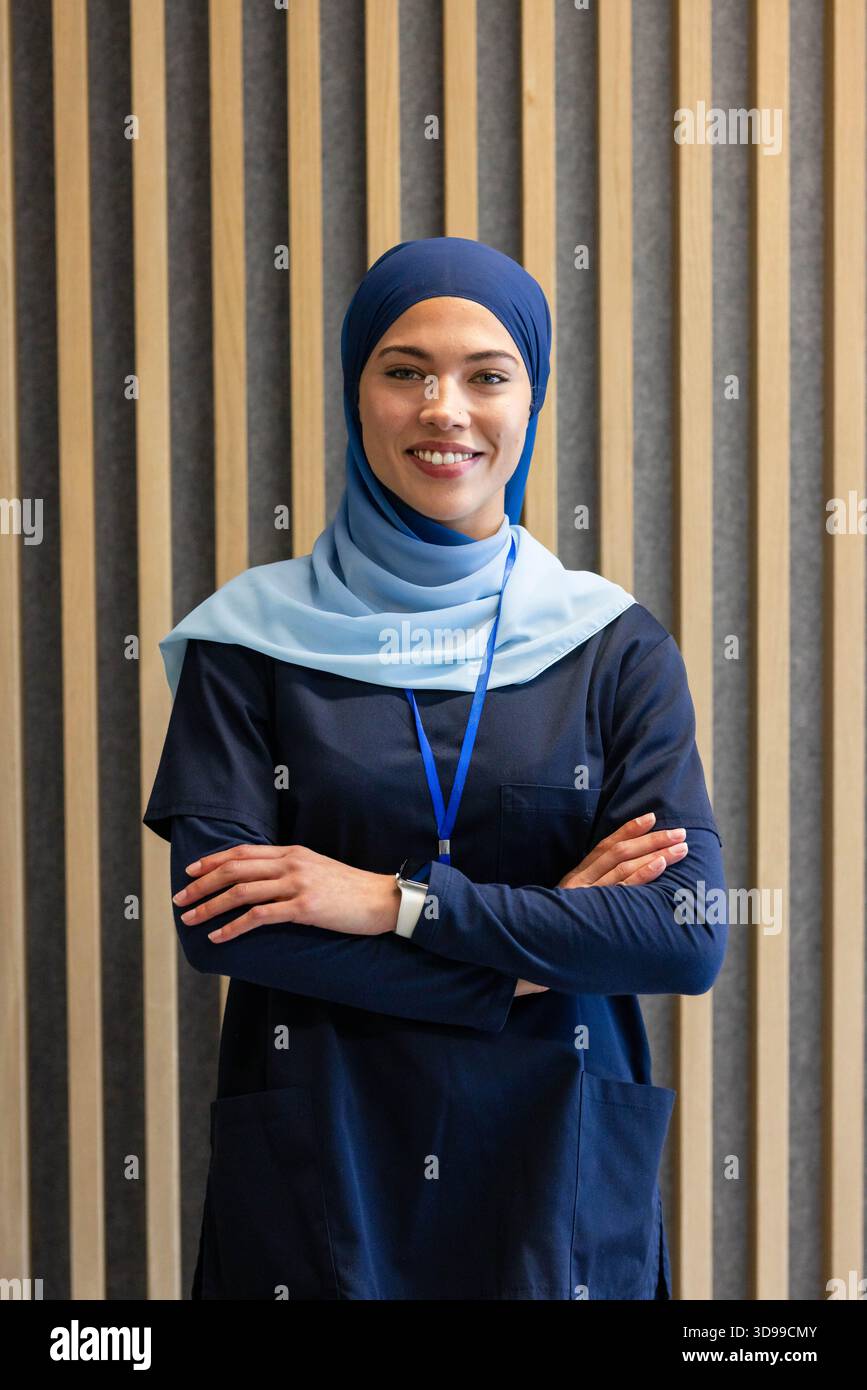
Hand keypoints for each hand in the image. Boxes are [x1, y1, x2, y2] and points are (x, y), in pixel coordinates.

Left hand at [173, 843, 399, 940]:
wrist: (382, 899)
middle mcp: (290, 864)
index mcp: (292, 853)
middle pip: (234, 869)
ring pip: (240, 891)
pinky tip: (219, 936)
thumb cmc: (350, 890)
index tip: (190, 871)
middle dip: (201, 884)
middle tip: (180, 899)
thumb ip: (290, 870)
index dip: (212, 861)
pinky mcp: (304, 907)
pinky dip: (233, 926)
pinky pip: (259, 916)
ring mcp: (297, 884)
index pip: (242, 852)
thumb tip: (263, 881)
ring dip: (209, 906)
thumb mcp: (317, 870)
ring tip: (190, 920)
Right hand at [512, 811, 688, 995]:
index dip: (628, 830)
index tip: (651, 817)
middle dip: (652, 840)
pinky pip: (622, 892)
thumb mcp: (570, 908)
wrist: (531, 956)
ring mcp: (587, 898)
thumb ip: (590, 895)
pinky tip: (660, 866)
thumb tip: (621, 883)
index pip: (604, 847)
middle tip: (680, 833)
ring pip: (624, 868)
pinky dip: (642, 875)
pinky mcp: (594, 913)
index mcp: (576, 879)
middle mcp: (581, 884)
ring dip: (656, 855)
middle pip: (620, 853)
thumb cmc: (557, 934)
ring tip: (680, 848)